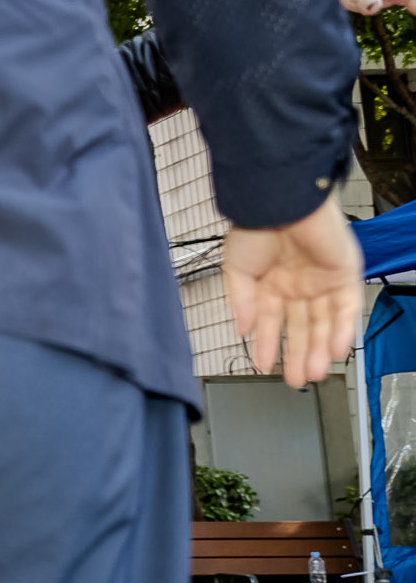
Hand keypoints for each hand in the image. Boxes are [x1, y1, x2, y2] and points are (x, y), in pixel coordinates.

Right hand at [224, 197, 362, 388]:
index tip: (262, 366)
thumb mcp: (235, 269)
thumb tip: (241, 329)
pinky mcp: (344, 274)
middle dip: (298, 355)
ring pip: (324, 322)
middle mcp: (297, 285)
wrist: (279, 202)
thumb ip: (240, 301)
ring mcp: (322, 281)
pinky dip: (342, 329)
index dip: (266, 345)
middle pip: (301, 327)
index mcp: (270, 283)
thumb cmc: (254, 226)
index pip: (270, 322)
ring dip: (320, 349)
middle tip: (296, 380)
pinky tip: (335, 350)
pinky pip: (346, 307)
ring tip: (314, 373)